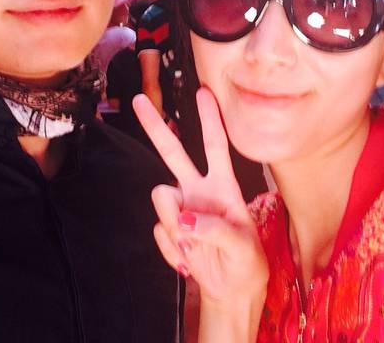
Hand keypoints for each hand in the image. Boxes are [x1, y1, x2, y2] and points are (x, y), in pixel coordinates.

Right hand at [132, 87, 268, 307]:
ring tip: (196, 249)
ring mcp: (181, 208)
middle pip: (173, 152)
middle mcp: (199, 190)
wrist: (230, 291)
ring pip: (160, 198)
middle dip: (155, 126)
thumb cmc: (246, 264)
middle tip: (138, 100)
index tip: (204, 92)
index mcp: (224, 186)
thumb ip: (216, 230)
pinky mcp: (169, 229)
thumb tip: (183, 219)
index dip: (210, 119)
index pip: (216, 146)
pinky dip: (173, 250)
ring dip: (174, 225)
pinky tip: (189, 259)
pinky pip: (159, 231)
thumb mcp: (244, 249)